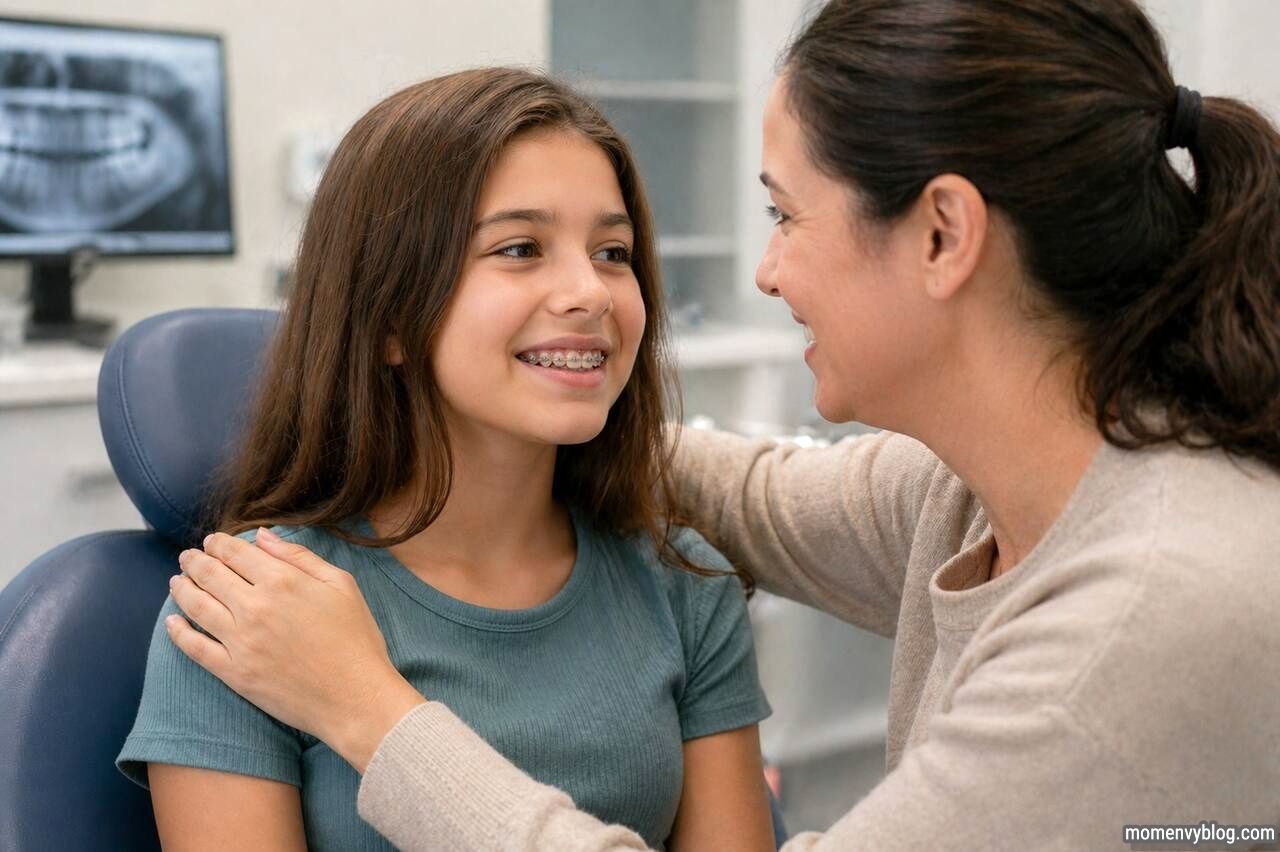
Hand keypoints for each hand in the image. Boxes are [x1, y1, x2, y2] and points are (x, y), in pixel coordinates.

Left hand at [166, 529, 426, 772]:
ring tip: (176, 581)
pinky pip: (195, 648)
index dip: (219, 543)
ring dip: (182, 589)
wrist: (355, 698)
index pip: (237, 553)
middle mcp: (255, 607)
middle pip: (211, 575)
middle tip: (187, 557)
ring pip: (196, 607)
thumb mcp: (341, 585)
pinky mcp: (234, 673)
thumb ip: (300, 556)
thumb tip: (263, 536)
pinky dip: (178, 633)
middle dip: (195, 561)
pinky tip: (171, 623)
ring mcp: (241, 641)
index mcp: (283, 581)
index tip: (212, 541)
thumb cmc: (356, 639)